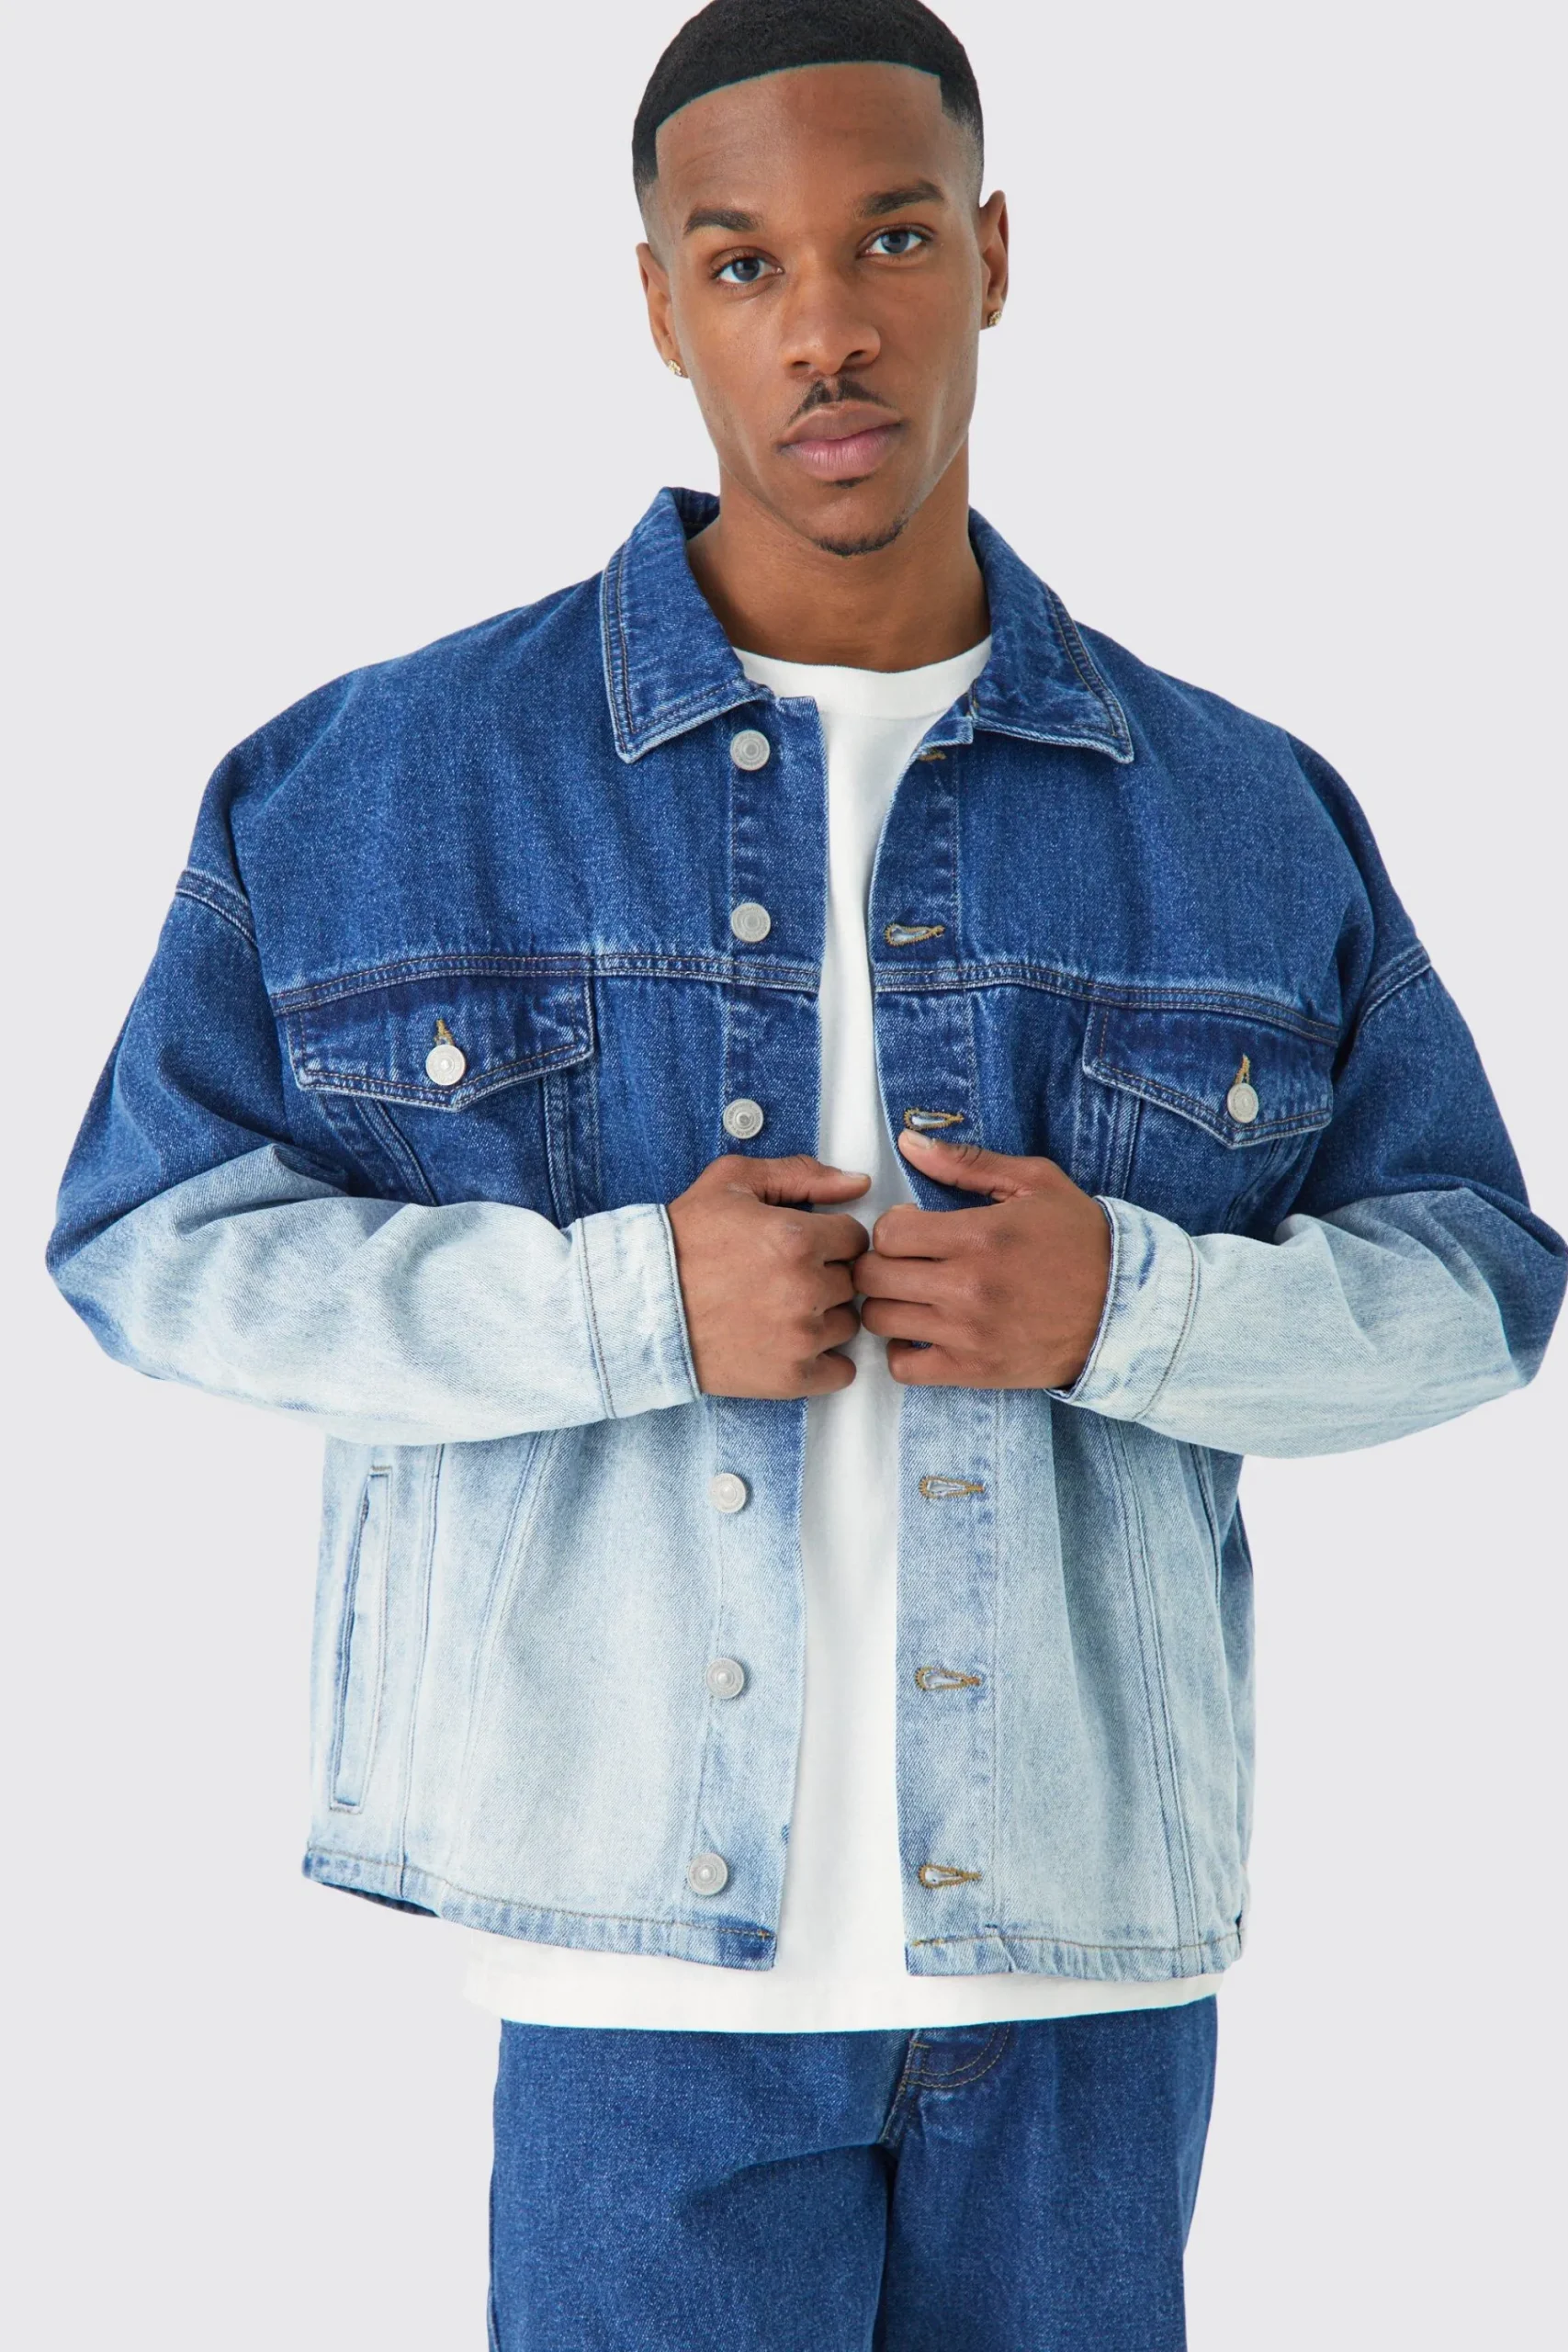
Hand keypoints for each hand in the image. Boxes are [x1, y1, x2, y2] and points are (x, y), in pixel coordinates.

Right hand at [667, 1155, 871, 1397]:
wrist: (638, 1307)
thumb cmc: (682, 1243)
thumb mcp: (732, 1183)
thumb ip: (800, 1174)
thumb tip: (857, 1183)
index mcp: (798, 1238)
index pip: (855, 1238)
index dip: (829, 1239)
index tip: (803, 1247)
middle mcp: (805, 1289)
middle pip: (852, 1281)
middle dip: (825, 1275)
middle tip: (783, 1277)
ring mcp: (800, 1337)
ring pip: (848, 1323)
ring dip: (824, 1316)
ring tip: (781, 1309)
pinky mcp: (791, 1377)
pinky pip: (842, 1370)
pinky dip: (824, 1360)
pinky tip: (790, 1343)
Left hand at [853, 1132, 1111, 1389]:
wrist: (1127, 1308)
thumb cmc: (1082, 1241)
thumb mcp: (1035, 1183)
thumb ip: (967, 1162)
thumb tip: (908, 1143)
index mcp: (980, 1236)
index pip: (889, 1233)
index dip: (892, 1227)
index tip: (912, 1228)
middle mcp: (968, 1287)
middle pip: (874, 1277)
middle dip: (880, 1264)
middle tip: (904, 1262)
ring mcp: (969, 1333)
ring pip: (880, 1320)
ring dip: (888, 1304)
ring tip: (913, 1296)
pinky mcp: (975, 1370)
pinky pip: (903, 1368)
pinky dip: (902, 1351)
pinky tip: (923, 1333)